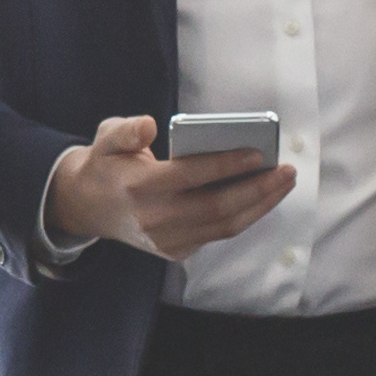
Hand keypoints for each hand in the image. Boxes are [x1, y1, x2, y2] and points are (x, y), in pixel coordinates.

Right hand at [47, 114, 291, 262]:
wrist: (88, 207)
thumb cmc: (107, 165)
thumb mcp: (106, 139)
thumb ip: (126, 131)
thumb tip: (148, 125)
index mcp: (137, 187)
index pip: (189, 176)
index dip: (225, 165)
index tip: (257, 153)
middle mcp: (153, 219)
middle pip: (217, 207)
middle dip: (258, 189)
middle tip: (286, 170)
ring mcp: (165, 240)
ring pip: (224, 226)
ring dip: (260, 205)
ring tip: (283, 183)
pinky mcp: (175, 251)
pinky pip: (219, 234)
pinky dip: (246, 216)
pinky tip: (263, 196)